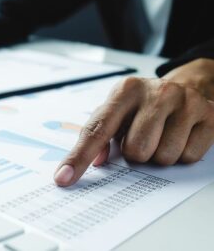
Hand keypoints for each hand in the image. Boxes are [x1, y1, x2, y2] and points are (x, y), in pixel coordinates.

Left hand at [54, 58, 213, 186]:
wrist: (188, 85)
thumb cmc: (144, 105)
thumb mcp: (118, 112)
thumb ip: (99, 134)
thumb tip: (94, 162)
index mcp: (125, 90)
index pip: (97, 130)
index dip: (79, 157)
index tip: (64, 178)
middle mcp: (156, 92)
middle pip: (136, 151)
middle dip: (136, 153)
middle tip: (142, 138)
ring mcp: (185, 101)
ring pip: (163, 157)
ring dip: (158, 155)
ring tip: (162, 135)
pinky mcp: (209, 114)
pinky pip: (188, 157)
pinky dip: (181, 154)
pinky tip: (180, 135)